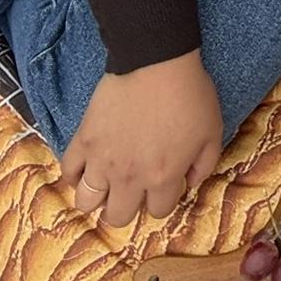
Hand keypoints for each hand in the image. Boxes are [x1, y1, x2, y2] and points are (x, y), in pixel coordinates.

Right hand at [61, 48, 222, 224]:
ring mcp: (102, 161)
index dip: (162, 199)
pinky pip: (67, 172)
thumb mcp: (212, 131)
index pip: (158, 211)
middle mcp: (129, 178)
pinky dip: (74, 174)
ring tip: (107, 182)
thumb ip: (204, 165)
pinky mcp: (83, 141)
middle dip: (127, 207)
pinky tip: (86, 167)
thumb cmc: (190, 95)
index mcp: (163, 178)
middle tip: (133, 188)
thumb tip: (189, 185)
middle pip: (118, 217)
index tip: (164, 183)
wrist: (157, 63)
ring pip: (86, 203)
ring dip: (97, 198)